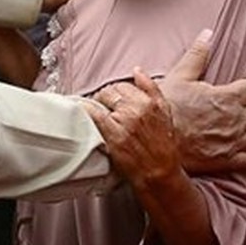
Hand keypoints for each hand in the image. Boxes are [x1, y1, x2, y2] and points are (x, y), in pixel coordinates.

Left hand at [89, 69, 183, 189]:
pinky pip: (94, 114)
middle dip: (105, 97)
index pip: (123, 85)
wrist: (160, 174)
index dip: (116, 92)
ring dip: (96, 104)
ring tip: (95, 114)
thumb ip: (152, 89)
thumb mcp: (166, 113)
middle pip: (111, 91)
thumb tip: (136, 71)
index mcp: (149, 101)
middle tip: (103, 108)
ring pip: (101, 99)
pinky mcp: (112, 134)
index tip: (112, 100)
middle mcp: (136, 108)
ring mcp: (124, 121)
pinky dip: (84, 109)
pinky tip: (79, 110)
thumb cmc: (164, 147)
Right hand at [157, 29, 245, 173]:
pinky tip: (243, 150)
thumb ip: (198, 54)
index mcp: (227, 97)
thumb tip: (207, 34)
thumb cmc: (166, 108)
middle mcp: (235, 120)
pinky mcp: (228, 161)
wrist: (154, 140)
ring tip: (245, 131)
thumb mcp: (180, 76)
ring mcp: (233, 142)